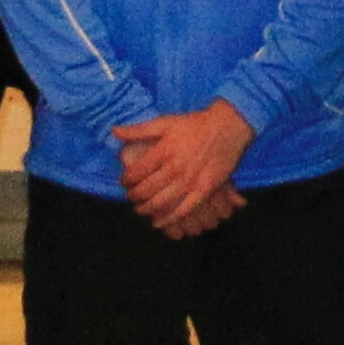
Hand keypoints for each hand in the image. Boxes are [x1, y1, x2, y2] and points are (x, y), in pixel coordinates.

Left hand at [116, 104, 256, 238]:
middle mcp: (175, 167)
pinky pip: (184, 210)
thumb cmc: (196, 124)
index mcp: (163, 151)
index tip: (125, 182)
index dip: (126, 180)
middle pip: (145, 190)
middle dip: (133, 196)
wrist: (229, 126)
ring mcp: (190, 180)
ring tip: (141, 209)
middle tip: (131, 197)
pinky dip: (169, 219)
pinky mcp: (205, 189)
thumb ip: (139, 130)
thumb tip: (114, 131)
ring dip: (146, 209)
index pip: (135, 173)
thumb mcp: (166, 122)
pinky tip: (159, 222)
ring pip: (160, 203)